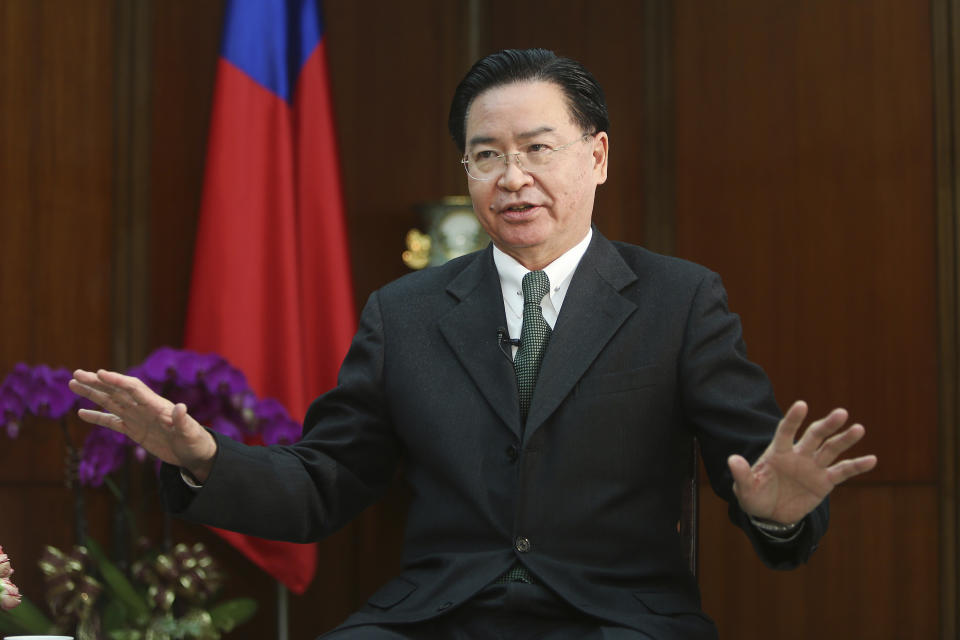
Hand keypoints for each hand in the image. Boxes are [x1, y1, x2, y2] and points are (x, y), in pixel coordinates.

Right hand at [69, 369, 217, 482]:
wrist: (194, 453)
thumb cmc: (195, 441)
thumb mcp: (190, 431)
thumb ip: (182, 420)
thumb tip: (181, 407)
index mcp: (156, 405)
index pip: (134, 388)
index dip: (117, 380)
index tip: (99, 373)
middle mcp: (144, 408)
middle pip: (117, 391)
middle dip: (97, 383)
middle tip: (76, 374)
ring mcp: (137, 418)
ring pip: (111, 402)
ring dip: (93, 394)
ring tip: (73, 384)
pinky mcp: (134, 431)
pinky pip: (112, 422)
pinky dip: (97, 417)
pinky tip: (82, 413)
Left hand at [728, 400, 876, 524]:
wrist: (770, 514)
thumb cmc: (754, 496)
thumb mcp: (745, 488)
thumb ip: (741, 474)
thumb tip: (732, 459)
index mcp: (777, 452)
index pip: (786, 431)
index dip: (793, 419)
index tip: (801, 405)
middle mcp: (798, 455)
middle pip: (814, 435)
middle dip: (827, 424)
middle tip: (841, 413)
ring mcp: (813, 467)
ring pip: (831, 449)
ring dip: (845, 439)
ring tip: (858, 428)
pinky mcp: (824, 481)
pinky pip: (842, 471)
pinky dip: (857, 465)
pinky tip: (872, 459)